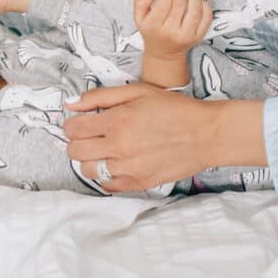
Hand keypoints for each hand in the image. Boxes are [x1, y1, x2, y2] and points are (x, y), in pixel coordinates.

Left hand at [66, 84, 257, 191]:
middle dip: (77, 142)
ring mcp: (129, 169)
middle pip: (75, 152)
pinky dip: (107, 175)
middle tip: (90, 136)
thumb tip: (71, 104)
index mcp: (117, 121)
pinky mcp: (139, 183)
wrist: (206, 134)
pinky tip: (118, 163)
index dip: (72, 124)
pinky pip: (108, 185)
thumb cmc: (174, 109)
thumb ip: (100, 96)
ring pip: (88, 171)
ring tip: (105, 150)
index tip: (80, 123)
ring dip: (90, 159)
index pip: (73, 129)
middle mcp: (119, 147)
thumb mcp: (138, 91)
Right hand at [133, 0, 212, 60]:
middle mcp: (171, 32)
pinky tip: (197, 1)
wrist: (164, 53)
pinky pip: (207, 17)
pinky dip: (204, 5)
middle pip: (180, 3)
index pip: (164, 4)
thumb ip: (140, 2)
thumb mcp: (139, 19)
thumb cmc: (153, 34)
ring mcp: (186, 35)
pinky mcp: (198, 36)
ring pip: (195, 9)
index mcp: (155, 27)